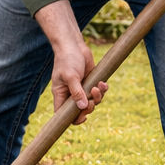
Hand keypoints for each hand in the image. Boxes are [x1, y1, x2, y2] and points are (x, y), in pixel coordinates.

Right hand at [35, 0, 109, 124]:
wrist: (74, 45)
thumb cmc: (67, 59)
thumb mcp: (70, 75)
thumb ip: (76, 91)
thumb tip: (82, 106)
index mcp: (61, 94)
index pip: (63, 113)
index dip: (73, 119)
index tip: (83, 116)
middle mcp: (71, 93)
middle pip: (80, 110)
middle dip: (89, 108)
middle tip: (93, 101)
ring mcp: (81, 88)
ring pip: (92, 101)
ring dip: (98, 97)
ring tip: (98, 87)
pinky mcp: (90, 82)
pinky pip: (99, 92)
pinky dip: (103, 89)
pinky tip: (103, 83)